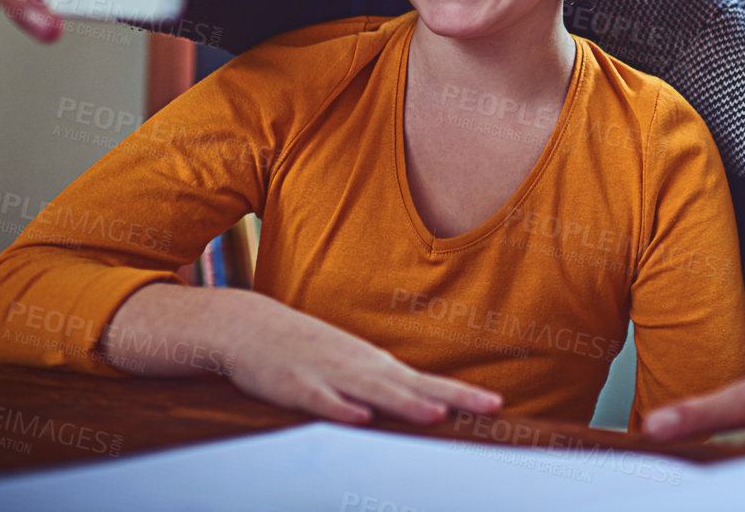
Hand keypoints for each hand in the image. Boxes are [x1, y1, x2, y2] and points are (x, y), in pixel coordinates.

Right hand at [223, 298, 502, 425]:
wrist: (247, 326)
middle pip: (412, 386)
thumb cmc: (307, 352)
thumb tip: (421, 405)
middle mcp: (360, 369)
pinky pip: (320, 400)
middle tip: (491, 406)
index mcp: (375, 367)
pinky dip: (340, 409)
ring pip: (372, 392)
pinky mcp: (294, 385)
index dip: (462, 394)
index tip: (497, 405)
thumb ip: (382, 388)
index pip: (427, 382)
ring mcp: (329, 374)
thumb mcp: (351, 368)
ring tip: (437, 414)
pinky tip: (359, 419)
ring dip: (404, 403)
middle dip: (452, 397)